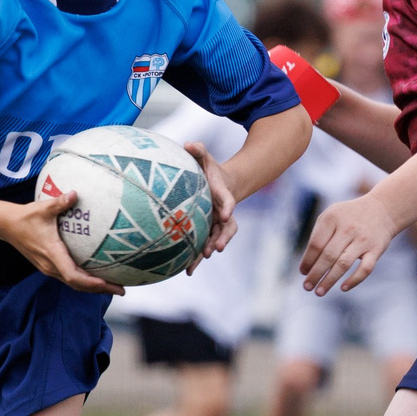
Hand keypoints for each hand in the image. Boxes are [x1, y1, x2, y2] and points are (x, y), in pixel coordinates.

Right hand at [2, 190, 123, 295]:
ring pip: (74, 283)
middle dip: (100, 289)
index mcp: (52, 254)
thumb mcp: (43, 208)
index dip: (91, 282)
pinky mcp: (48, 266)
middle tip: (122, 289)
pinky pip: (70, 277)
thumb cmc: (26, 217)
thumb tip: (75, 193)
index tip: (107, 283)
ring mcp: (49, 268)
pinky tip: (97, 277)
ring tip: (114, 286)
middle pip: (78, 285)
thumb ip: (60, 202)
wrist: (7, 226)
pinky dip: (84, 281)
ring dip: (93, 287)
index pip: (73, 275)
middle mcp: (51, 266)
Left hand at [183, 142, 239, 259]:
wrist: (219, 184)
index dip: (228, 207)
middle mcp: (223, 212)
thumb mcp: (205, 158)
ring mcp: (217, 224)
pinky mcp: (208, 232)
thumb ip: (199, 150)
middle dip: (223, 238)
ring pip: (216, 240)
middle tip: (217, 247)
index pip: (228, 202)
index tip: (226, 213)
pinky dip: (197, 258)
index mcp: (223, 195)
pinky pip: (203, 246)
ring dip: (209, 250)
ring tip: (201, 260)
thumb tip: (188, 144)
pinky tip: (188, 271)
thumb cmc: (210, 170)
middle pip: (227, 228)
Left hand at [299, 191, 402, 295]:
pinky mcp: (376, 250)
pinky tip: (343, 288)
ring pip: (344, 264)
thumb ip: (318, 235)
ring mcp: (363, 240)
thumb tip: (307, 264)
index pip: (316, 244)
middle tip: (307, 287)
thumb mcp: (331, 216)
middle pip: (328, 256)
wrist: (381, 209)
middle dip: (315, 274)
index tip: (303, 272)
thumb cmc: (348, 216)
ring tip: (319, 292)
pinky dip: (354, 280)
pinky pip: (365, 269)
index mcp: (332, 219)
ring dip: (329, 280)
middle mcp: (348, 229)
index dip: (307, 260)